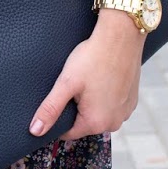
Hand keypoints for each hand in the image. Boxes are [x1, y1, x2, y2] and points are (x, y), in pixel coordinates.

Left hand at [28, 13, 142, 142]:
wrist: (121, 36)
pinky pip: (112, 105)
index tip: (58, 99)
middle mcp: (114, 123)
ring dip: (91, 102)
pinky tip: (101, 79)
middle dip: (76, 108)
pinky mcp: (132, 100)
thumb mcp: (66, 83)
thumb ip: (50, 109)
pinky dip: (105, 96)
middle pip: (84, 123)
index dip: (58, 117)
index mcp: (96, 123)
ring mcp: (125, 112)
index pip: (68, 132)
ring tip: (88, 80)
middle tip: (74, 85)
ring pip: (98, 113)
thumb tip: (35, 131)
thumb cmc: (93, 58)